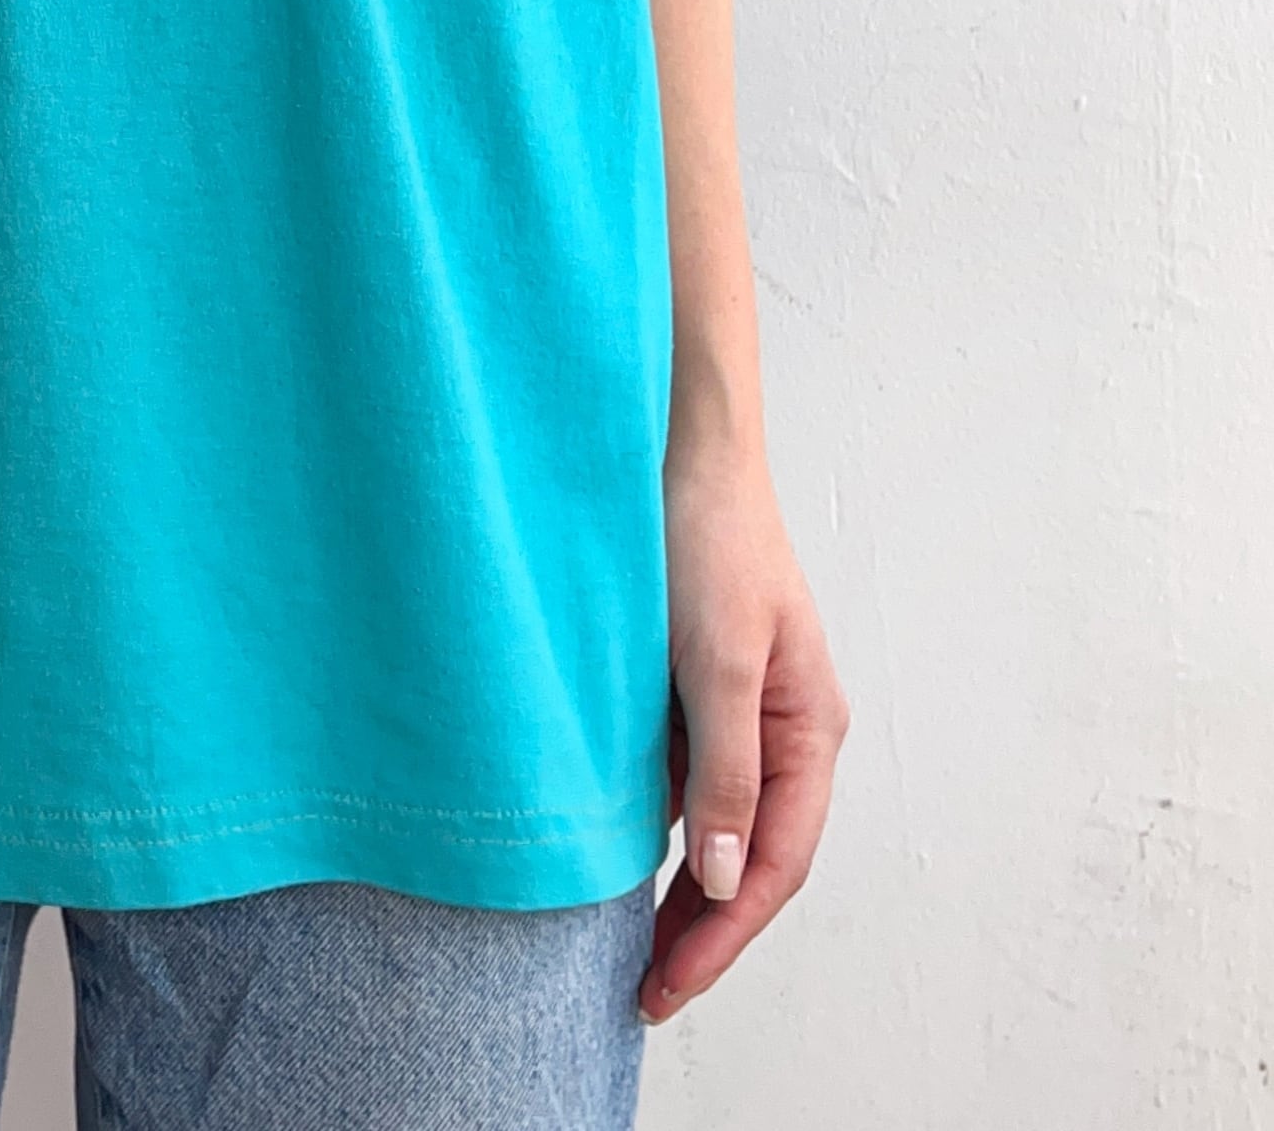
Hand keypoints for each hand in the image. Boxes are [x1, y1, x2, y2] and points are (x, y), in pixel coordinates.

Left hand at [642, 434, 848, 1022]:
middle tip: (645, 989)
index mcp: (809, 726)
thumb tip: (728, 876)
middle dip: (706, 929)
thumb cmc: (706, 536)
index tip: (666, 985)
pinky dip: (662, 824)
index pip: (777, 864)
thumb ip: (725, 768)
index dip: (723, 935)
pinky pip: (686, 774)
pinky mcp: (693, 681)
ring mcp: (738, 704)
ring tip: (633, 944)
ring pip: (719, 822)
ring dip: (684, 885)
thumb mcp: (719, 658)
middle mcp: (783, 725)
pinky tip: (623, 850)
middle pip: (755, 857)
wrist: (674, 443)